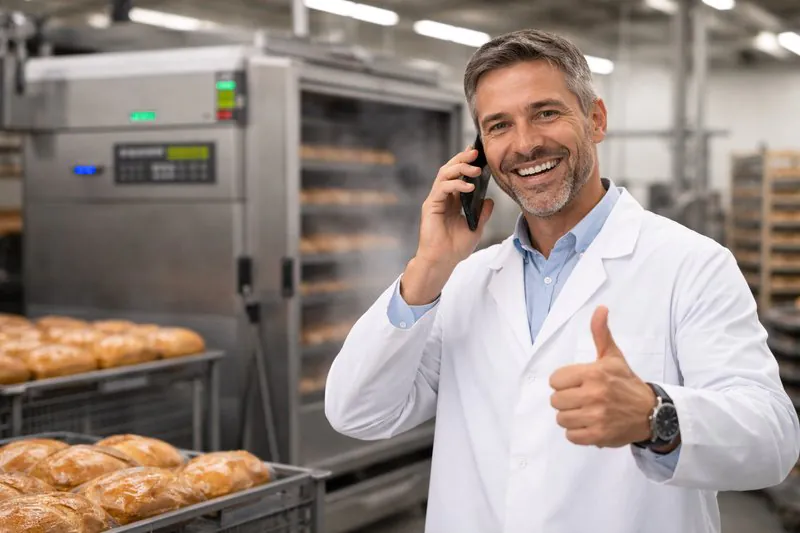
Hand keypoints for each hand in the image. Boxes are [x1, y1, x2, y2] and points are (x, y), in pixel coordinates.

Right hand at [401, 146, 494, 304]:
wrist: (442, 261)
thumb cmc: (455, 248)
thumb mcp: (476, 228)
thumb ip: (482, 213)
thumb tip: (490, 200)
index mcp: (453, 200)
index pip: (459, 175)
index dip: (467, 163)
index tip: (479, 154)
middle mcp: (443, 197)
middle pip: (450, 169)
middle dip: (463, 158)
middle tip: (476, 151)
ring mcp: (436, 200)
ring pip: (444, 174)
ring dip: (460, 168)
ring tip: (475, 169)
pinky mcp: (431, 205)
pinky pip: (442, 187)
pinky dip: (456, 184)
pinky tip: (469, 187)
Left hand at [549, 306, 656, 447]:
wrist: (651, 412)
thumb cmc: (626, 382)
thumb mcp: (613, 356)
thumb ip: (601, 333)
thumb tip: (600, 308)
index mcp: (593, 373)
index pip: (555, 380)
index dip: (563, 383)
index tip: (577, 384)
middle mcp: (594, 394)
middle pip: (555, 401)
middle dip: (566, 400)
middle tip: (581, 399)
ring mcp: (597, 416)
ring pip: (561, 419)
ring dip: (571, 417)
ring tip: (586, 412)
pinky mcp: (599, 435)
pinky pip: (571, 436)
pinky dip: (577, 433)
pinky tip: (589, 424)